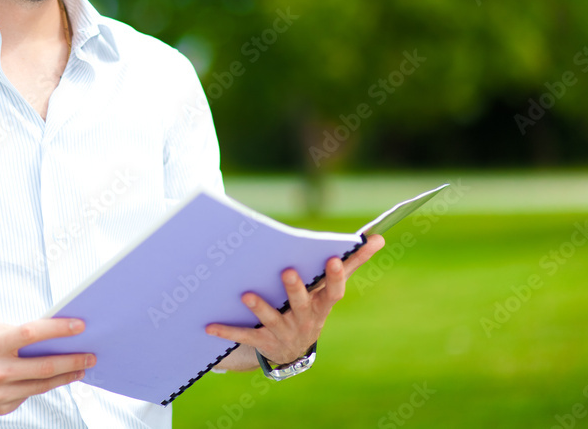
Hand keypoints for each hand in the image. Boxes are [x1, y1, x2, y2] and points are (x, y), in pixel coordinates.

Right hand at [0, 318, 94, 416]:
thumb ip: (15, 333)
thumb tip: (46, 335)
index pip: (32, 334)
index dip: (58, 329)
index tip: (78, 326)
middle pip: (44, 366)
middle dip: (72, 360)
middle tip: (89, 355)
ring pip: (41, 385)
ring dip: (65, 377)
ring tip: (80, 369)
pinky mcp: (0, 408)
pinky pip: (27, 395)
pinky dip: (39, 386)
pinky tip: (51, 379)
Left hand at [205, 234, 384, 366]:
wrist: (293, 352)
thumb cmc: (313, 306)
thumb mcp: (330, 289)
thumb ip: (352, 262)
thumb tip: (378, 236)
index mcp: (321, 304)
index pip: (333, 290)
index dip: (335, 276)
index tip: (334, 258)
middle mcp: (305, 319)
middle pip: (301, 303)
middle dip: (295, 289)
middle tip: (287, 271)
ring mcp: (284, 331)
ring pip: (272, 319)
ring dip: (260, 307)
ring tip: (247, 293)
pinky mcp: (263, 341)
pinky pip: (245, 335)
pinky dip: (227, 330)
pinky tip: (209, 325)